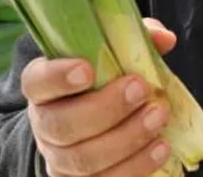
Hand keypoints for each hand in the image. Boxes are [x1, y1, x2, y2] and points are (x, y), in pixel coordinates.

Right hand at [22, 18, 178, 176]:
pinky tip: (160, 148)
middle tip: (141, 89)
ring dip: (126, 139)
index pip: (38, 81)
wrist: (93, 122)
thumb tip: (164, 39)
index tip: (86, 69)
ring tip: (159, 117)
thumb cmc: (105, 82)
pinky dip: (134, 167)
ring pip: (83, 159)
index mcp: (45, 88)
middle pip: (63, 125)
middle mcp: (46, 125)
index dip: (57, 77)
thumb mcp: (114, 55)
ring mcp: (60, 158)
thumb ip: (135, 39)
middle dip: (105, 108)